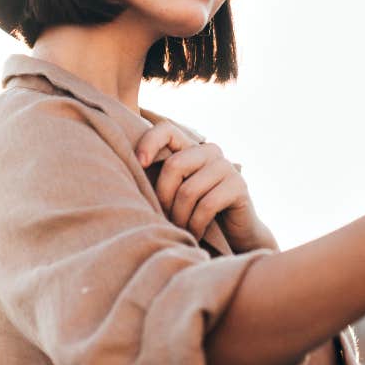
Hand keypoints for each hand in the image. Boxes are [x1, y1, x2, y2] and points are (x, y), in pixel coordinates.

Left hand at [135, 121, 271, 252]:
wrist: (234, 234)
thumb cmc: (195, 213)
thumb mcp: (175, 192)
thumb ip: (159, 178)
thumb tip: (125, 171)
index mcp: (191, 147)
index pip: (167, 129)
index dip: (150, 142)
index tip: (139, 164)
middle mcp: (210, 151)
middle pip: (174, 165)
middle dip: (164, 198)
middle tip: (165, 218)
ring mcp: (226, 166)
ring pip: (188, 190)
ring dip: (180, 217)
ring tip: (179, 230)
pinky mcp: (239, 185)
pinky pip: (206, 205)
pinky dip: (195, 225)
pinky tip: (194, 235)